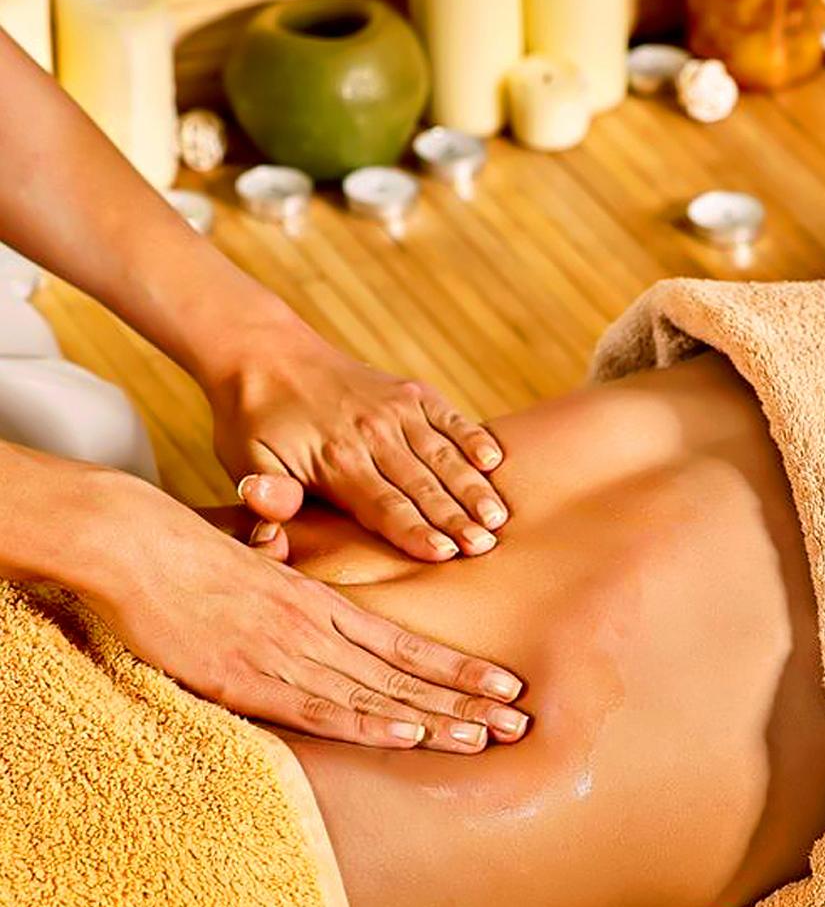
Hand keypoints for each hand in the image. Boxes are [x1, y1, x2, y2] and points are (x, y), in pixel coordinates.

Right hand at [80, 472, 527, 751]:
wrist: (138, 544)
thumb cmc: (193, 556)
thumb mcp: (261, 571)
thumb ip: (296, 597)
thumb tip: (320, 619)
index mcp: (322, 604)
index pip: (406, 645)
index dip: (458, 669)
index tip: (504, 686)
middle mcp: (317, 629)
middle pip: (406, 674)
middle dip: (466, 701)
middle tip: (519, 723)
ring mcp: (286, 653)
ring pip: (375, 694)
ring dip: (434, 717)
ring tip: (486, 737)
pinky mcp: (248, 678)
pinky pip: (318, 707)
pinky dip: (367, 722)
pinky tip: (408, 734)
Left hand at [208, 319, 509, 561]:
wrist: (263, 351)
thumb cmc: (254, 421)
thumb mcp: (244, 462)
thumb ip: (266, 496)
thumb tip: (273, 521)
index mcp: (334, 459)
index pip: (383, 505)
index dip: (414, 531)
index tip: (444, 554)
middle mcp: (370, 433)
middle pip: (421, 485)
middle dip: (455, 518)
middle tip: (485, 547)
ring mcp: (393, 408)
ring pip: (441, 454)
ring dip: (471, 487)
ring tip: (498, 517)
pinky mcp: (407, 391)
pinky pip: (447, 417)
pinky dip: (472, 437)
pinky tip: (494, 461)